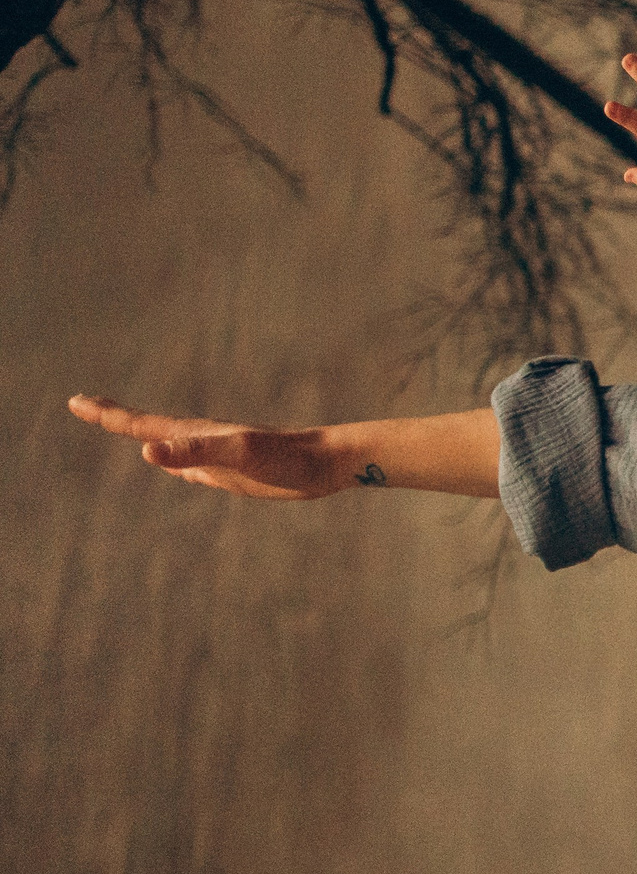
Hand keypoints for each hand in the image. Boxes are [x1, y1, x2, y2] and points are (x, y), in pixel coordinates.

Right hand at [67, 395, 352, 498]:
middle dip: (114, 418)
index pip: (140, 424)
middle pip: (147, 428)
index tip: (75, 401)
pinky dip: (171, 461)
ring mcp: (213, 456)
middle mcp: (200, 441)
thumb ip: (195, 452)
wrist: (325, 462)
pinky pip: (189, 465)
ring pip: (167, 445)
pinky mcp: (229, 472)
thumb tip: (147, 451)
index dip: (107, 414)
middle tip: (84, 406)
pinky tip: (172, 466)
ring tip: (122, 429)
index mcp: (194, 434)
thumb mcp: (239, 454)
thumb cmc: (286, 457)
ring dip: (141, 437)